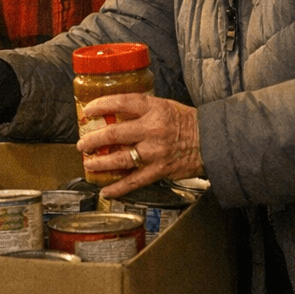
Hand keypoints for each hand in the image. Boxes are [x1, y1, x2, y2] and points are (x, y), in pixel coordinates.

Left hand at [74, 93, 203, 198]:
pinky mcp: (159, 170)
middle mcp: (152, 130)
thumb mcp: (164, 106)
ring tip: (89, 164)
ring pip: (120, 159)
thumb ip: (141, 109)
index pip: (121, 102)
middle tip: (82, 144)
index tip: (87, 110)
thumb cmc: (187, 122)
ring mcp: (155, 152)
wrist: (212, 141)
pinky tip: (105, 191)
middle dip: (93, 140)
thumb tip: (113, 112)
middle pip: (114, 134)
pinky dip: (118, 188)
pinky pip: (134, 181)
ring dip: (100, 163)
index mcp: (153, 109)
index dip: (101, 105)